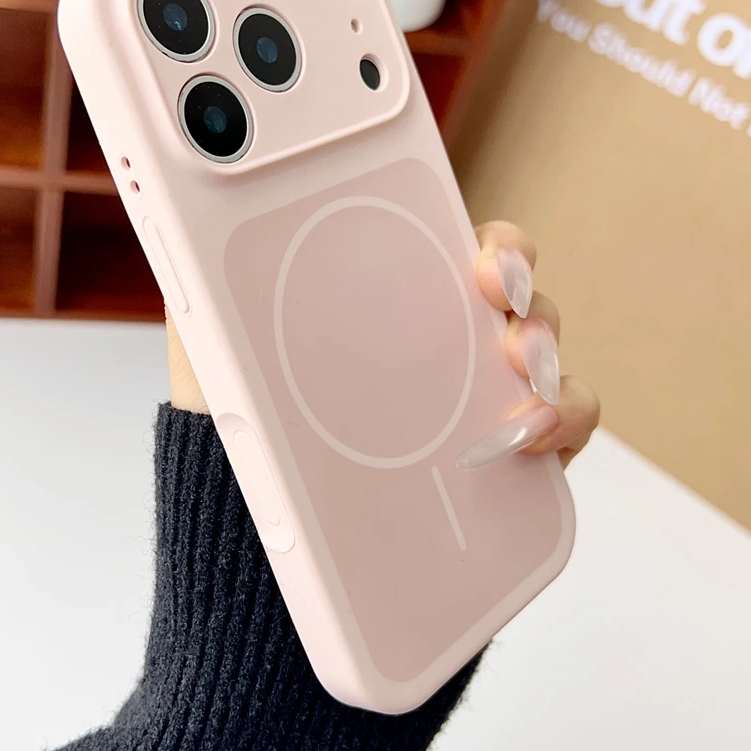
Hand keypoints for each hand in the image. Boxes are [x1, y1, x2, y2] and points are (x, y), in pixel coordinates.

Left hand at [167, 220, 598, 467]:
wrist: (259, 535)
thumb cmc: (240, 429)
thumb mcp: (214, 343)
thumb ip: (213, 275)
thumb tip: (189, 215)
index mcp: (391, 300)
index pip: (460, 247)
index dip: (493, 245)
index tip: (488, 262)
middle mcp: (443, 340)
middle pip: (514, 293)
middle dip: (523, 289)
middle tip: (502, 303)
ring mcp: (479, 397)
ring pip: (544, 356)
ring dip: (545, 361)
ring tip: (518, 392)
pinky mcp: (505, 459)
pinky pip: (561, 427)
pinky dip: (559, 426)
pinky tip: (526, 442)